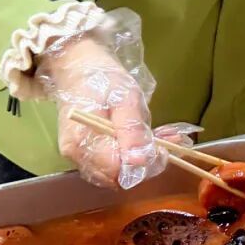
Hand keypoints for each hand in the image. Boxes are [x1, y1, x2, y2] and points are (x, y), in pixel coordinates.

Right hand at [36, 34, 162, 188]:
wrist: (77, 67)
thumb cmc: (102, 79)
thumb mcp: (125, 98)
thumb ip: (132, 131)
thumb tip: (139, 162)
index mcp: (83, 142)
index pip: (119, 171)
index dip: (144, 164)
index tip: (162, 147)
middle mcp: (77, 156)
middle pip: (119, 177)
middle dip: (147, 162)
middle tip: (168, 140)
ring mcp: (80, 157)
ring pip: (119, 173)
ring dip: (143, 159)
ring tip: (163, 137)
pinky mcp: (86, 154)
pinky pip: (113, 164)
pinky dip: (133, 155)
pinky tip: (149, 138)